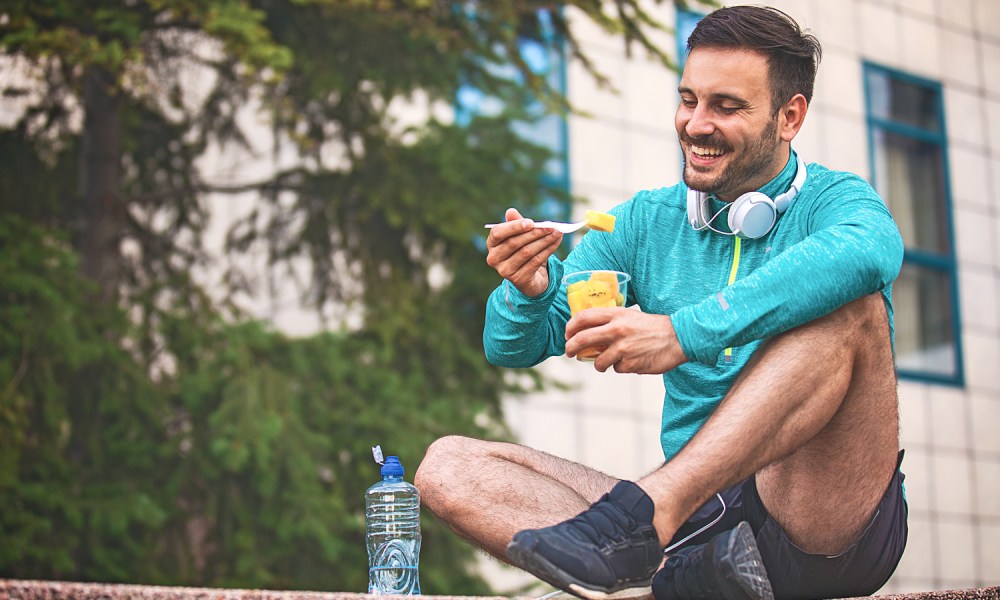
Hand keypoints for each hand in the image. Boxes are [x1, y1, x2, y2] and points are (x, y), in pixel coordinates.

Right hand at [485, 208, 562, 296]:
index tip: (531, 222)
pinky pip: (535, 262)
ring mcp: (505, 270)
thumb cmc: (522, 250)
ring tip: (557, 233)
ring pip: (527, 252)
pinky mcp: (518, 279)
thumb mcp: (519, 236)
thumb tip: (510, 211)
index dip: (514, 227)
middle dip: (535, 233)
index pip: (497, 233)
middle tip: (551, 226)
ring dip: (544, 241)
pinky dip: (548, 250)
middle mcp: (494, 258)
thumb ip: (516, 223)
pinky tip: (556, 242)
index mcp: (492, 244)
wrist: (529, 277)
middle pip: (514, 243)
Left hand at [564, 308, 687, 373]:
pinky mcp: (631, 364)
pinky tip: (632, 360)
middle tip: (569, 353)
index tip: (567, 335)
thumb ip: (611, 322)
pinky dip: (621, 367)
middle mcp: (617, 330)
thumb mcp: (630, 316)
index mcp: (616, 315)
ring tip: (609, 361)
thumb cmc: (652, 327)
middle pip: (582, 339)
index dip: (570, 327)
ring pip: (598, 362)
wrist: (679, 337)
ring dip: (599, 364)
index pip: (583, 317)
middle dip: (570, 348)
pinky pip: (617, 369)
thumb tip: (588, 332)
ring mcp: (623, 348)